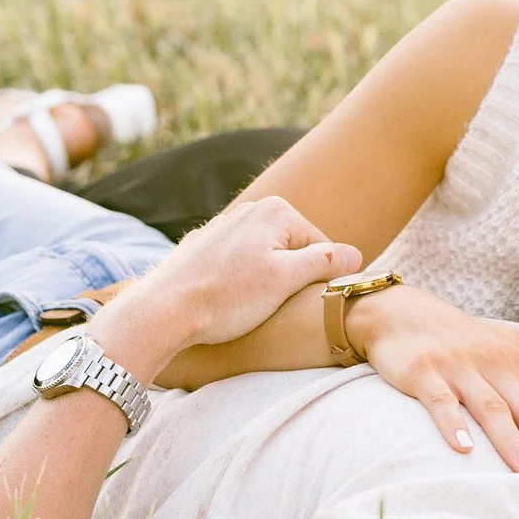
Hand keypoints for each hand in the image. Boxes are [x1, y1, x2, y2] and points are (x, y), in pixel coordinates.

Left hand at [102, 197, 360, 377]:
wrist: (163, 309)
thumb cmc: (226, 297)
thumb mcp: (286, 281)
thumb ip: (324, 262)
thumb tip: (355, 255)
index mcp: (276, 211)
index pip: (320, 249)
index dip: (315, 281)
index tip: (296, 303)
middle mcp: (250, 209)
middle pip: (293, 251)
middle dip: (289, 280)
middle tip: (269, 306)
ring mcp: (224, 226)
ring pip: (265, 259)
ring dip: (264, 283)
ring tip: (244, 306)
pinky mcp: (204, 246)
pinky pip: (238, 264)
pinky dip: (238, 283)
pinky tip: (225, 302)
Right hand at [350, 285, 518, 473]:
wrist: (405, 313)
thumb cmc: (469, 337)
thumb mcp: (517, 341)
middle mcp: (496, 364)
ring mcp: (460, 369)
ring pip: (492, 408)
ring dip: (512, 442)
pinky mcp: (425, 373)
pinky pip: (441, 402)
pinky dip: (452, 424)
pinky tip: (463, 450)